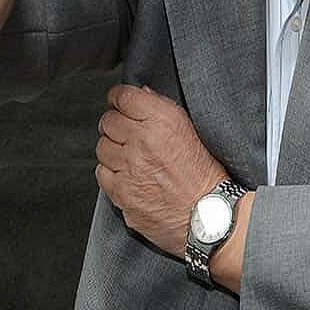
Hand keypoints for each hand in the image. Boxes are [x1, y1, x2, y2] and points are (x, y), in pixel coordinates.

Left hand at [95, 84, 226, 257]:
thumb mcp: (191, 129)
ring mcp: (129, 168)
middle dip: (115, 124)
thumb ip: (162, 108)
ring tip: (130, 157)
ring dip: (113, 149)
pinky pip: (102, 173)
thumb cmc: (204, 173)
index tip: (119, 102)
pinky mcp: (121, 192)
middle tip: (126, 132)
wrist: (207, 214)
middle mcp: (142, 141)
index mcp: (162, 121)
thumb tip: (141, 94)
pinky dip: (111, 172)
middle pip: (108, 121)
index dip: (118, 98)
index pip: (123, 97)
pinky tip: (127, 174)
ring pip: (102, 147)